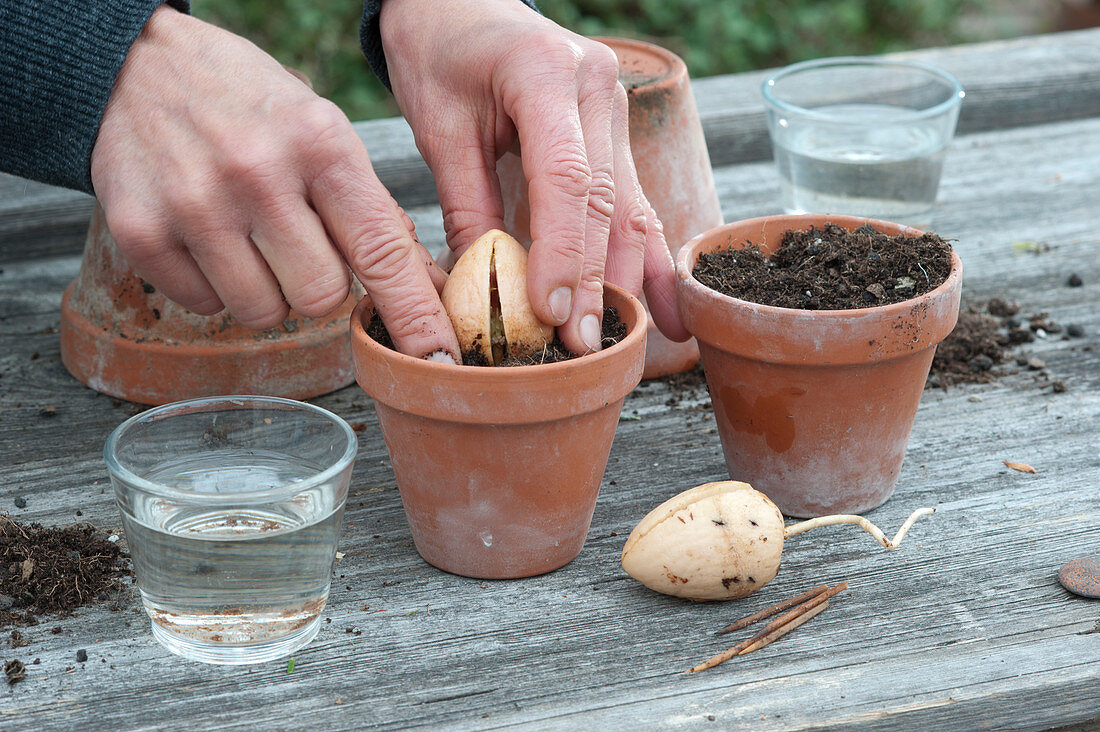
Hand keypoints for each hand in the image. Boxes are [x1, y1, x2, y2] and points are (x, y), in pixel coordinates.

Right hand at [90, 7, 460, 361]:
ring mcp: (195, 205)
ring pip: (264, 312)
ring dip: (268, 291)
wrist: (136, 67)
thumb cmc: (251, 107)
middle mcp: (258, 174)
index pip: (381, 251)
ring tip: (250, 236)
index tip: (439, 359)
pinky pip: (205, 307)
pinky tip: (206, 235)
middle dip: (320, 285)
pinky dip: (214, 286)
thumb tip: (424, 285)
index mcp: (320, 144)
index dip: (415, 314)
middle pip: (322, 297)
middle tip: (298, 242)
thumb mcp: (323, 131)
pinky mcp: (140, 232)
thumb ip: (370, 208)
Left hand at [380, 0, 688, 353]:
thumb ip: (465, 205)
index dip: (562, 252)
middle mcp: (597, 88)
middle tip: (584, 346)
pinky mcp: (616, 133)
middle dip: (596, 280)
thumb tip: (483, 290)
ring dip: (629, 278)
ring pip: (629, 207)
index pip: (565, 179)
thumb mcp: (438, 127)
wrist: (461, 3)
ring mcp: (615, 109)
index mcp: (546, 74)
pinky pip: (633, 201)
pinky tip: (666, 308)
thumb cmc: (440, 54)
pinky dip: (647, 256)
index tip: (551, 312)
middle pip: (605, 200)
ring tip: (629, 341)